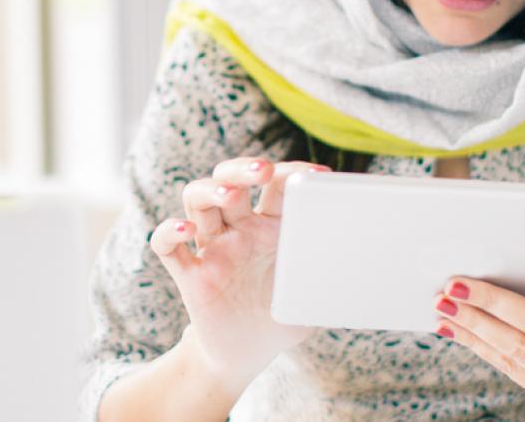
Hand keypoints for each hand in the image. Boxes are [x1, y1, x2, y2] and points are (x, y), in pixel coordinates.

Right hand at [149, 157, 328, 390]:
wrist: (245, 356)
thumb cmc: (280, 319)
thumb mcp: (312, 295)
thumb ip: (328, 275)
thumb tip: (357, 259)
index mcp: (269, 227)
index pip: (276, 185)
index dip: (293, 173)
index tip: (316, 175)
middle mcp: (237, 231)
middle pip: (229, 179)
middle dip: (243, 168)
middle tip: (265, 170)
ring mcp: (212, 249)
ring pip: (197, 201)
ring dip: (210, 190)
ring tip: (230, 195)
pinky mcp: (190, 275)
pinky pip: (167, 246)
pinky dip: (170, 231)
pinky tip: (185, 229)